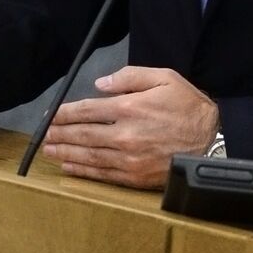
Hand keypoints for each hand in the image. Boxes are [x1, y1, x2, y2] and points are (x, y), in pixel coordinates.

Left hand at [42, 66, 219, 188]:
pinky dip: (83, 171)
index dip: (64, 113)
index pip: (87, 110)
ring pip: (88, 155)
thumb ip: (130, 77)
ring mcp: (128, 158)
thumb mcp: (164, 78)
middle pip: (82, 134)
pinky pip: (102, 174)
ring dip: (65, 153)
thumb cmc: (187, 106)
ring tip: (49, 151)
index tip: (50, 115)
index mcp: (130, 107)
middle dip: (59, 134)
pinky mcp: (134, 176)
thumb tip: (100, 84)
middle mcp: (125, 134)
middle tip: (42, 135)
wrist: (210, 140)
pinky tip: (70, 167)